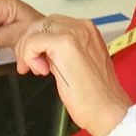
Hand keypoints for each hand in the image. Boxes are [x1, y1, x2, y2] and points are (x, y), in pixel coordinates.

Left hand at [14, 14, 131, 135]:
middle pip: (41, 24)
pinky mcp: (63, 43)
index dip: (39, 44)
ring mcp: (74, 32)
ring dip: (27, 51)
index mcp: (87, 30)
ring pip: (35, 31)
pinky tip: (41, 72)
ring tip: (35, 70)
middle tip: (30, 67)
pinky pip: (32, 41)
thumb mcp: (79, 65)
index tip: (36, 63)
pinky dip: (29, 56)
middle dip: (29, 45)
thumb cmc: (96, 96)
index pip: (51, 25)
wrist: (107, 110)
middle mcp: (81, 27)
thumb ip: (63, 53)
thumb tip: (44, 53)